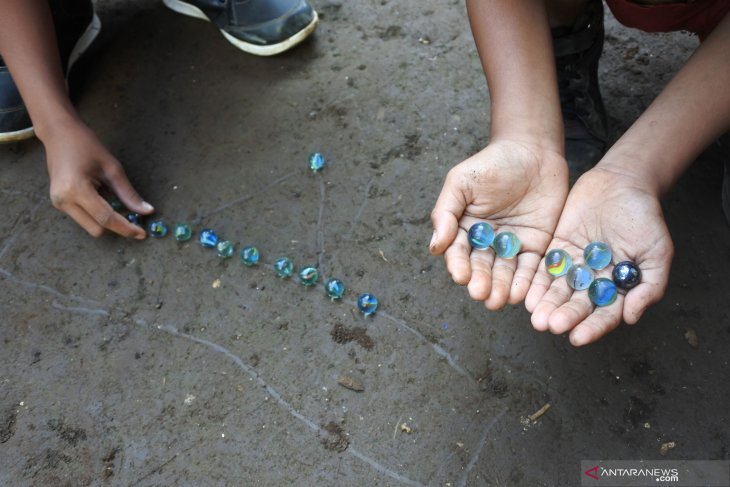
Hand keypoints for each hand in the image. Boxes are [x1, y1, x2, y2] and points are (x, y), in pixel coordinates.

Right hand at [43, 120, 153, 237]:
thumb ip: (128, 194)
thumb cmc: (86, 145)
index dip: (126, 228)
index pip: (106, 218)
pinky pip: (83, 218)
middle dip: (116, 226)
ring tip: (113, 200)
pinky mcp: (58, 203)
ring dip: (106, 221)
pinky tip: (101, 198)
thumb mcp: (112, 168)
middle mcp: (64, 200)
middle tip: (133, 217)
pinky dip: (96, 214)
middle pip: (97, 228)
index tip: (142, 233)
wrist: (58, 133)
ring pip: (89, 226)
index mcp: (76, 189)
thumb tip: (147, 211)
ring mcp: (58, 203)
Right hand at [430, 140, 568, 308]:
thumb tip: (435, 246)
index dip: (459, 265)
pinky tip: (522, 294)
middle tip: (481, 294)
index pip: (458, 252)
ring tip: (498, 300)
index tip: (461, 276)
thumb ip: (446, 211)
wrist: (532, 151)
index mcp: (464, 229)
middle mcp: (486, 243)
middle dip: (480, 282)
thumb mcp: (461, 182)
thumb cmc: (491, 163)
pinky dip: (526, 281)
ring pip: (505, 273)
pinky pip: (531, 268)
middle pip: (481, 267)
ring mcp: (511, 247)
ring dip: (501, 288)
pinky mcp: (536, 247)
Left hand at [526, 167, 673, 345]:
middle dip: (564, 316)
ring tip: (536, 316)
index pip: (604, 314)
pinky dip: (536, 282)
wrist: (623, 184)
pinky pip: (544, 269)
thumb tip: (630, 317)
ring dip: (547, 304)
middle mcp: (593, 281)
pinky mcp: (556, 250)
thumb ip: (648, 286)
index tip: (577, 338)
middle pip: (577, 304)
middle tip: (550, 326)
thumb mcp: (657, 252)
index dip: (592, 327)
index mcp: (618, 287)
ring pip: (558, 290)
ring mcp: (574, 266)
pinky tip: (527, 294)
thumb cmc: (645, 219)